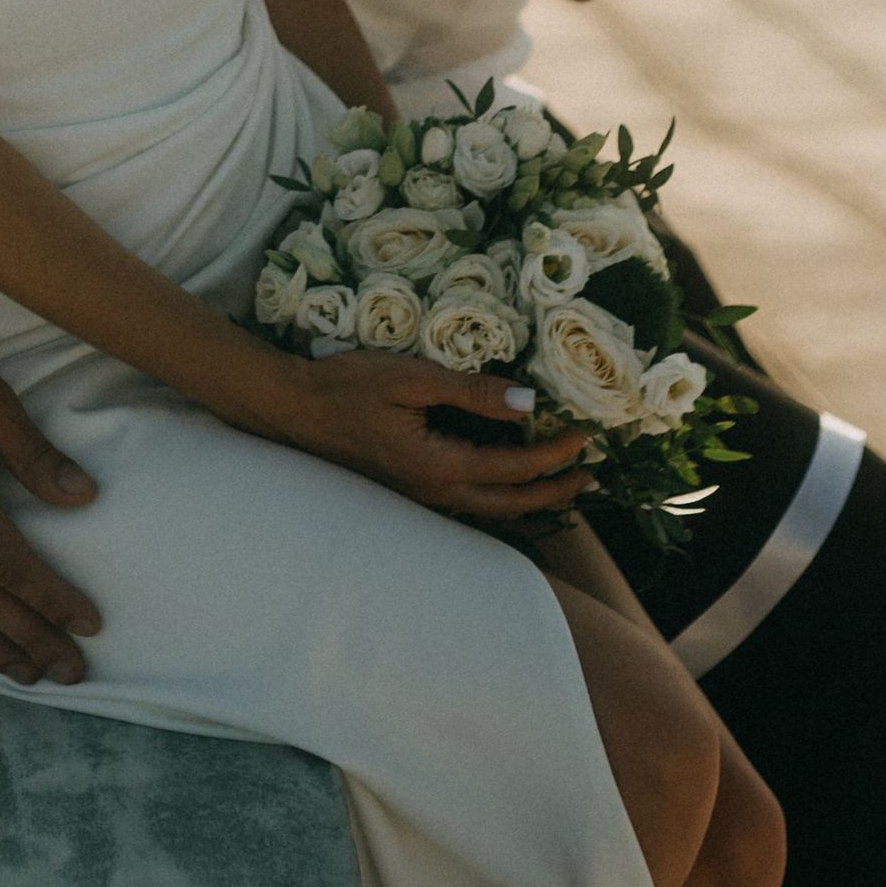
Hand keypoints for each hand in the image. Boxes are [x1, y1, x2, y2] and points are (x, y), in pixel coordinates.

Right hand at [267, 348, 594, 524]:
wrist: (292, 409)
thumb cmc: (347, 386)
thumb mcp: (412, 378)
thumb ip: (471, 393)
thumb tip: (527, 404)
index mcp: (439, 466)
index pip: (514, 467)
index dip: (555, 454)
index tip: (585, 435)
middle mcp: (434, 492)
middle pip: (510, 504)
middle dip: (556, 493)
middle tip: (593, 478)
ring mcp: (419, 496)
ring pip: (490, 508)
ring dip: (531, 497)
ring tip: (562, 484)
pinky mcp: (408, 488)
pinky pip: (468, 500)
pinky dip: (500, 493)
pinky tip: (507, 478)